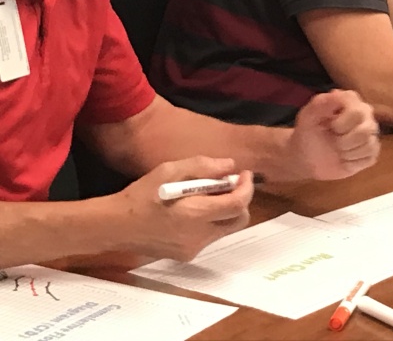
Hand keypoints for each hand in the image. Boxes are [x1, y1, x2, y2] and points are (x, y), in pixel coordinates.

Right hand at [117, 156, 253, 261]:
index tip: (244, 174)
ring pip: (226, 229)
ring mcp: (193, 249)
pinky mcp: (187, 256)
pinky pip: (210, 237)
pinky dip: (210, 222)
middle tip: (227, 185)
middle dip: (239, 200)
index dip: (247, 187)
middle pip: (239, 220)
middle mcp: (199, 237)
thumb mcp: (169, 171)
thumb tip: (230, 167)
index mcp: (195, 215)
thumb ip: (203, 166)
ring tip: (205, 196)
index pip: (238, 204)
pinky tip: (192, 211)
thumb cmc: (141, 196)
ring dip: (224, 211)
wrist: (115, 227)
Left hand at [287, 90, 380, 180]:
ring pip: (369, 146)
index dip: (342, 124)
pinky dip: (353, 163)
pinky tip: (344, 158)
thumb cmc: (308, 133)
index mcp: (352, 101)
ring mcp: (370, 134)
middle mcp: (365, 115)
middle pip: (366, 131)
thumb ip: (320, 104)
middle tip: (333, 141)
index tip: (329, 126)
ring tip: (338, 150)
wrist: (307, 156)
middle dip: (344, 141)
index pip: (357, 113)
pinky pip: (370, 158)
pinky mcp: (371, 152)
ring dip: (348, 153)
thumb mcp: (307, 117)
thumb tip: (337, 93)